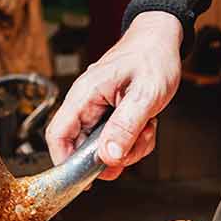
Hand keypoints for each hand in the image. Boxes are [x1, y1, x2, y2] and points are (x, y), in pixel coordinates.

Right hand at [45, 12, 183, 179]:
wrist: (163, 39)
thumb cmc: (152, 56)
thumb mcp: (145, 94)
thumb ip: (126, 126)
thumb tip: (108, 156)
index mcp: (84, 94)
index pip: (57, 135)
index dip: (65, 162)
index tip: (84, 181)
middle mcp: (86, 104)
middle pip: (83, 148)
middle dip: (112, 156)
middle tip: (136, 145)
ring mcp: (99, 110)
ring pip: (104, 147)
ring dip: (129, 147)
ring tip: (147, 127)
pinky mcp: (112, 115)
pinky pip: (118, 140)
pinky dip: (135, 141)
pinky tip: (147, 124)